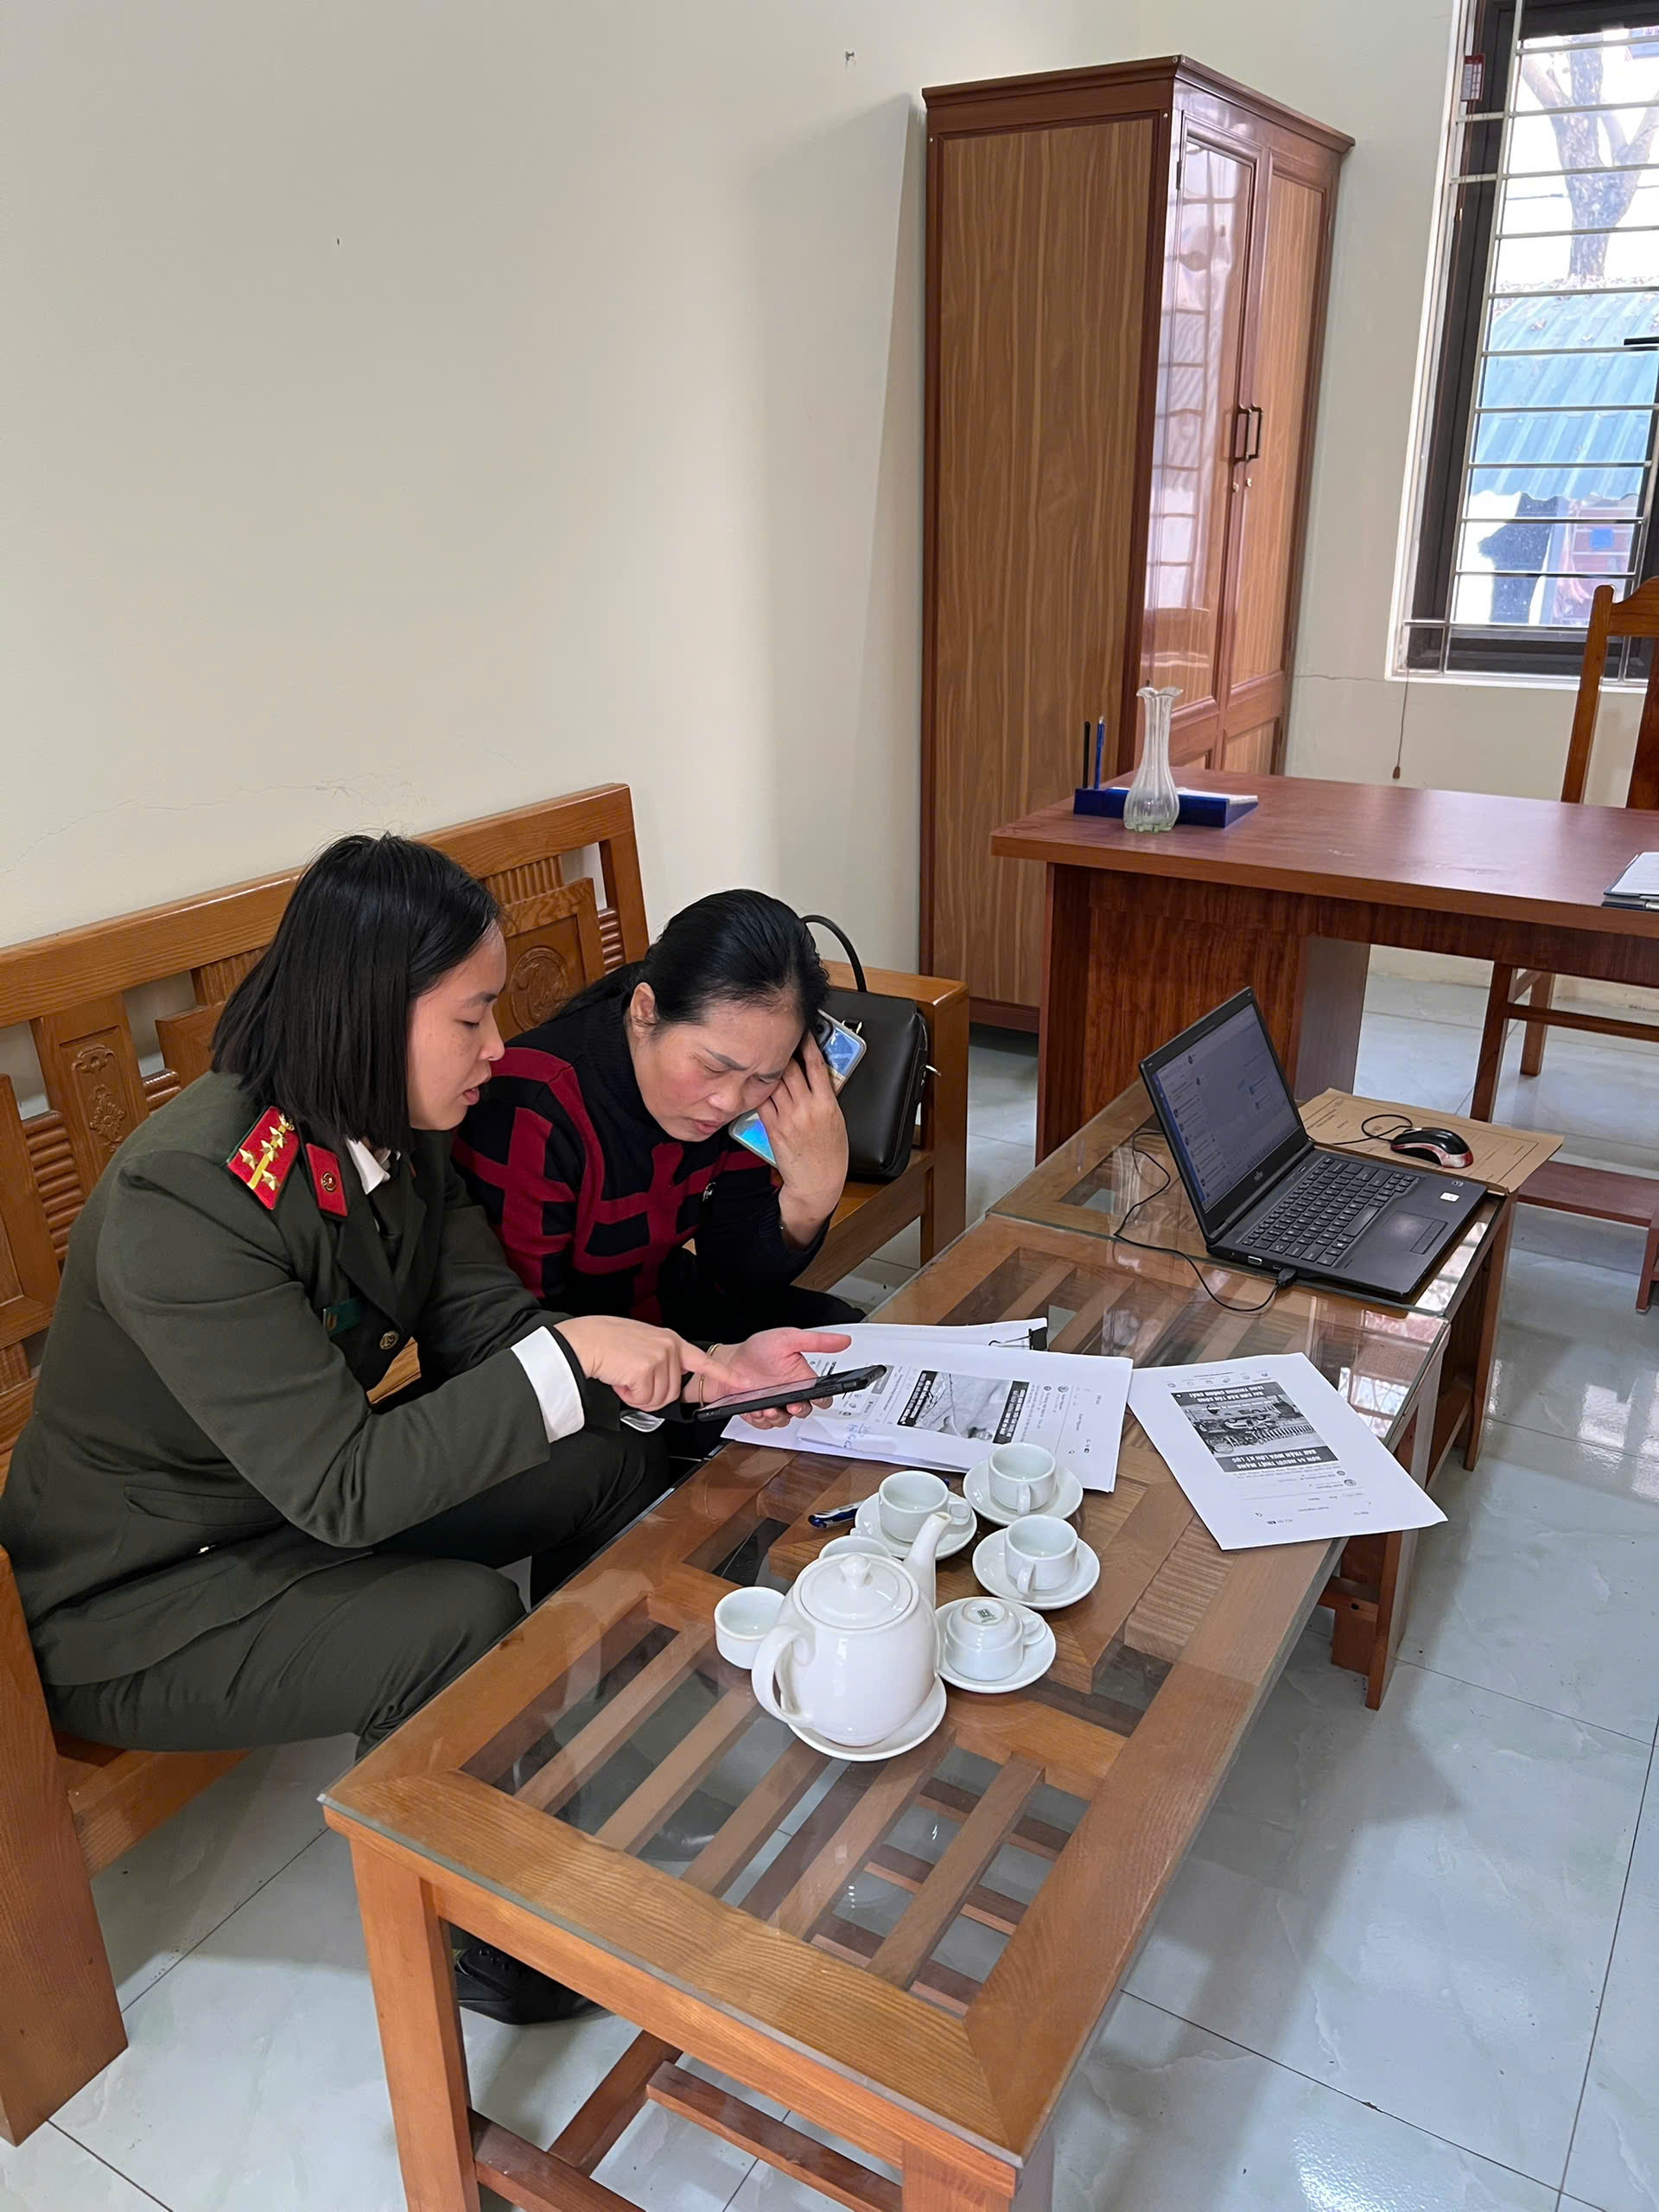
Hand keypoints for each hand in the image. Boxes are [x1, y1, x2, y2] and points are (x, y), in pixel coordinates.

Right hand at [554, 1314, 722, 1411]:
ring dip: (638, 1397)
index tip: (743, 1382)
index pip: (703, 1360)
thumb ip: (659, 1358)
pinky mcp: (646, 1370)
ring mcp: (659, 1358)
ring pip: (659, 1399)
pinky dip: (629, 1396)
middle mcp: (669, 1348)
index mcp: (669, 1341)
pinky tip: (619, 1380)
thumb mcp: (640, 1343)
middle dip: (650, 1395)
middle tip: (631, 1381)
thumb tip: (665, 1381)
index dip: (725, 1375)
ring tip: (623, 1377)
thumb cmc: (604, 1342)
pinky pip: (644, 1400)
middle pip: (672, 1393)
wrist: (583, 1342)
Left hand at [693, 1327, 852, 1431]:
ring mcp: (775, 1405)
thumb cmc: (758, 1350)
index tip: (816, 1396)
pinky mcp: (759, 1414)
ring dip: (777, 1416)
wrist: (728, 1360)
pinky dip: (760, 1419)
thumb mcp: (788, 1339)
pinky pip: (765, 1425)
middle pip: (805, 1411)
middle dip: (799, 1410)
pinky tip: (755, 1408)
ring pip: (785, 1421)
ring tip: (767, 1406)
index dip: (823, 1399)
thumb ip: (817, 1342)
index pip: (823, 1396)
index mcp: (802, 1378)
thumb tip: (844, 1340)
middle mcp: (791, 1394)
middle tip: (791, 1404)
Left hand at [758, 1035, 849, 1245]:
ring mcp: (788, 1117)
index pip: (815, 1065)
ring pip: (774, 1083)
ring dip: (769, 1070)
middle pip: (790, 1070)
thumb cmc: (830, 1153)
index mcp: (826, 1104)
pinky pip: (763, 1102)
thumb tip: (814, 1077)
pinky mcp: (773, 1128)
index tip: (803, 1031)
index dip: (808, 1044)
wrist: (818, 1182)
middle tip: (777, 1042)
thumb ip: (824, 1097)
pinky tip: (758, 1084)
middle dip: (783, 1053)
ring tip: (764, 1059)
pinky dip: (760, 1091)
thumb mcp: (836, 1120)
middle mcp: (806, 1108)